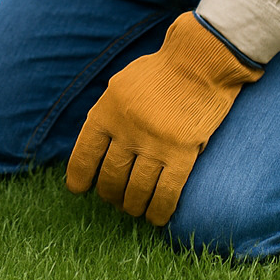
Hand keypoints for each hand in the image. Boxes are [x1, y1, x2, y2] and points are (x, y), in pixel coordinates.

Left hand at [65, 12, 261, 225]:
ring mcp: (153, 143)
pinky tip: (156, 218)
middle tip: (116, 199)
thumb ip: (108, 114)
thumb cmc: (161, 71)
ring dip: (133, 206)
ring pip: (136, 191)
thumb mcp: (122, 85)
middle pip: (111, 178)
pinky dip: (159, 211)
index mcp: (106, 111)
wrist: (200, 61)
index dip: (79, 177)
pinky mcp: (181, 153)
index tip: (80, 189)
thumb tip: (98, 146)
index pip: (84, 155)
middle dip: (110, 195)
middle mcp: (125, 130)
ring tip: (135, 209)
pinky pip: (166, 193)